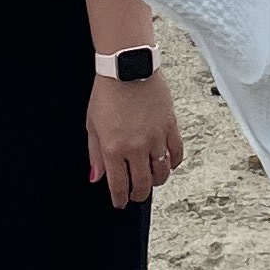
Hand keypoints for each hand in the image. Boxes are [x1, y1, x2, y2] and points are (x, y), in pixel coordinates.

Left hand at [87, 72, 185, 210]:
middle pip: (143, 184)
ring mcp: (155, 138)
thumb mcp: (92, 124)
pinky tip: (167, 163)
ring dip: (156, 181)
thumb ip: (95, 154)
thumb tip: (96, 176)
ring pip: (162, 172)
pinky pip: (176, 153)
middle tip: (136, 195)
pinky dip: (173, 163)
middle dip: (138, 195)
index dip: (120, 199)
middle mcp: (136, 147)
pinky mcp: (170, 127)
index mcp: (114, 148)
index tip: (120, 203)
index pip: (119, 185)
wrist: (127, 67)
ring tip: (151, 179)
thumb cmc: (107, 92)